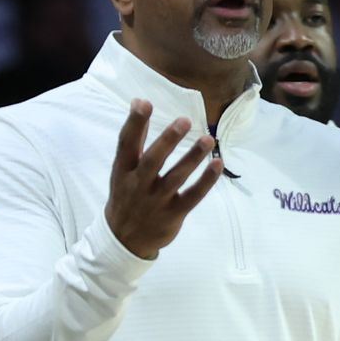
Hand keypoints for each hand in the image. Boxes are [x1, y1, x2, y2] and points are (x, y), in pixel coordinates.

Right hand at [105, 99, 222, 258]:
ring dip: (192, 158)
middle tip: (184, 120)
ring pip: (176, 178)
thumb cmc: (127, 195)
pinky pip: (192, 196)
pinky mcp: (173, 214)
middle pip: (153, 161)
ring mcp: (156, 201)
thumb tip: (139, 100)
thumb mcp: (122, 170)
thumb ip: (133, 139)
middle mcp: (138, 185)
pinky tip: (217, 164)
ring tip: (207, 139)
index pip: (126, 144)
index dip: (135, 123)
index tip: (143, 103)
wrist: (125, 240)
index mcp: (123, 171)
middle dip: (168, 140)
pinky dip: (206, 181)